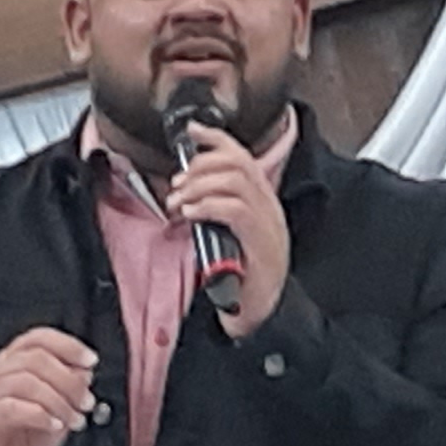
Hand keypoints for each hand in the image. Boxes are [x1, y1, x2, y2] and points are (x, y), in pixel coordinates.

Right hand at [0, 327, 97, 445]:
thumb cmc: (25, 438)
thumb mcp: (57, 406)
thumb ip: (69, 386)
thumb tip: (84, 371)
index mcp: (13, 363)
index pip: (38, 338)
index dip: (67, 345)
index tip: (90, 360)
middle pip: (37, 358)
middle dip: (69, 380)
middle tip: (85, 401)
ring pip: (28, 382)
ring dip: (60, 401)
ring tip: (74, 419)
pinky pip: (14, 408)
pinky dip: (41, 416)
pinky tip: (55, 425)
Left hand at [170, 121, 290, 332]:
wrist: (262, 313)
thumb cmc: (240, 277)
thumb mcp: (223, 234)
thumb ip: (211, 210)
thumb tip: (182, 192)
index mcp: (260, 200)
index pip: (242, 155)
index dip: (216, 138)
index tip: (192, 131)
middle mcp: (268, 205)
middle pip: (236, 162)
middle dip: (199, 166)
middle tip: (177, 185)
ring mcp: (267, 222)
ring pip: (234, 181)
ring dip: (198, 186)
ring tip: (179, 203)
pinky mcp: (260, 242)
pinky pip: (234, 209)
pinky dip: (207, 206)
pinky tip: (190, 215)